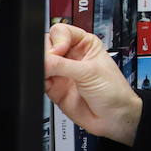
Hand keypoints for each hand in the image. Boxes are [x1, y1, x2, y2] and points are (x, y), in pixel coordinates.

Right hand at [45, 23, 142, 146]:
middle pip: (46, 44)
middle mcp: (70, 56)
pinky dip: (37, 81)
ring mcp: (61, 72)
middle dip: (46, 53)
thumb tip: (42, 59)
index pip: (61, 31)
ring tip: (49, 75)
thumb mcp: (90, 72)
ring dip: (40, 67)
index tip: (59, 52)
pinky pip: (37, 80)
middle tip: (51, 64)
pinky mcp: (53, 88)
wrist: (113, 118)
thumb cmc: (114, 91)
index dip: (57, 40)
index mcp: (84, 44)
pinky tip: (45, 83)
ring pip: (40, 62)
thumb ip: (63, 65)